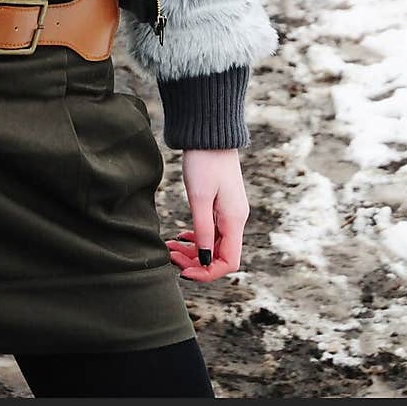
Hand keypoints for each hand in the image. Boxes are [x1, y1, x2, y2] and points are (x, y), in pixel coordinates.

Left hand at [165, 148, 248, 282]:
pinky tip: (181, 235)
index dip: (207, 272)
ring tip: (171, 247)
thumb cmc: (204, 162)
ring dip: (194, 250)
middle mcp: (236, 219)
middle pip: (220, 255)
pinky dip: (196, 237)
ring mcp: (230, 212)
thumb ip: (202, 230)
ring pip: (214, 244)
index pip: (229, 262)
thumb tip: (205, 260)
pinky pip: (212, 231)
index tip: (184, 271)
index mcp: (234, 220)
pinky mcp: (222, 204)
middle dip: (196, 262)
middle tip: (170, 256)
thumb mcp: (199, 197)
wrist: (209, 132)